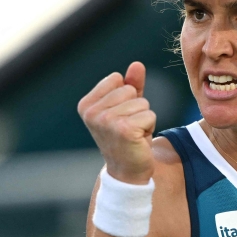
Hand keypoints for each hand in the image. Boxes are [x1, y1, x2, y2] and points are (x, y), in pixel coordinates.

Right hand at [77, 62, 156, 183]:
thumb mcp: (127, 108)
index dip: (126, 97)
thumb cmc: (127, 138)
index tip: (120, 118)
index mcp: (86, 104)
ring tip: (134, 134)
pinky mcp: (124, 130)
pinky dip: (149, 127)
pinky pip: (149, 115)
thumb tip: (137, 64)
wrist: (128, 171)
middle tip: (129, 128)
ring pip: (142, 103)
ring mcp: (106, 121)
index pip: (117, 79)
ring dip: (144, 119)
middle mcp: (92, 112)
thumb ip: (131, 85)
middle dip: (137, 108)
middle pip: (130, 90)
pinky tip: (139, 140)